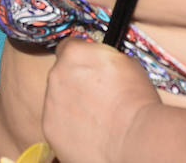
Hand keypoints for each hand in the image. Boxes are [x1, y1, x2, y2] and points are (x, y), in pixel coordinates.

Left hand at [41, 38, 159, 162]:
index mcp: (74, 53)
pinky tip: (90, 133)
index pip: (68, 47)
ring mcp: (50, 103)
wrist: (134, 137)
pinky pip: (57, 124)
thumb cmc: (136, 101)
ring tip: (97, 118)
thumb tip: (103, 64)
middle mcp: (56, 75)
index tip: (89, 68)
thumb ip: (103, 59)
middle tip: (97, 97)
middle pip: (61, 75)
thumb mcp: (126, 63)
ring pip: (58, 101)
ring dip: (72, 106)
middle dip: (75, 84)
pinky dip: (70, 128)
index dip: (80, 59)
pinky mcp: (50, 129)